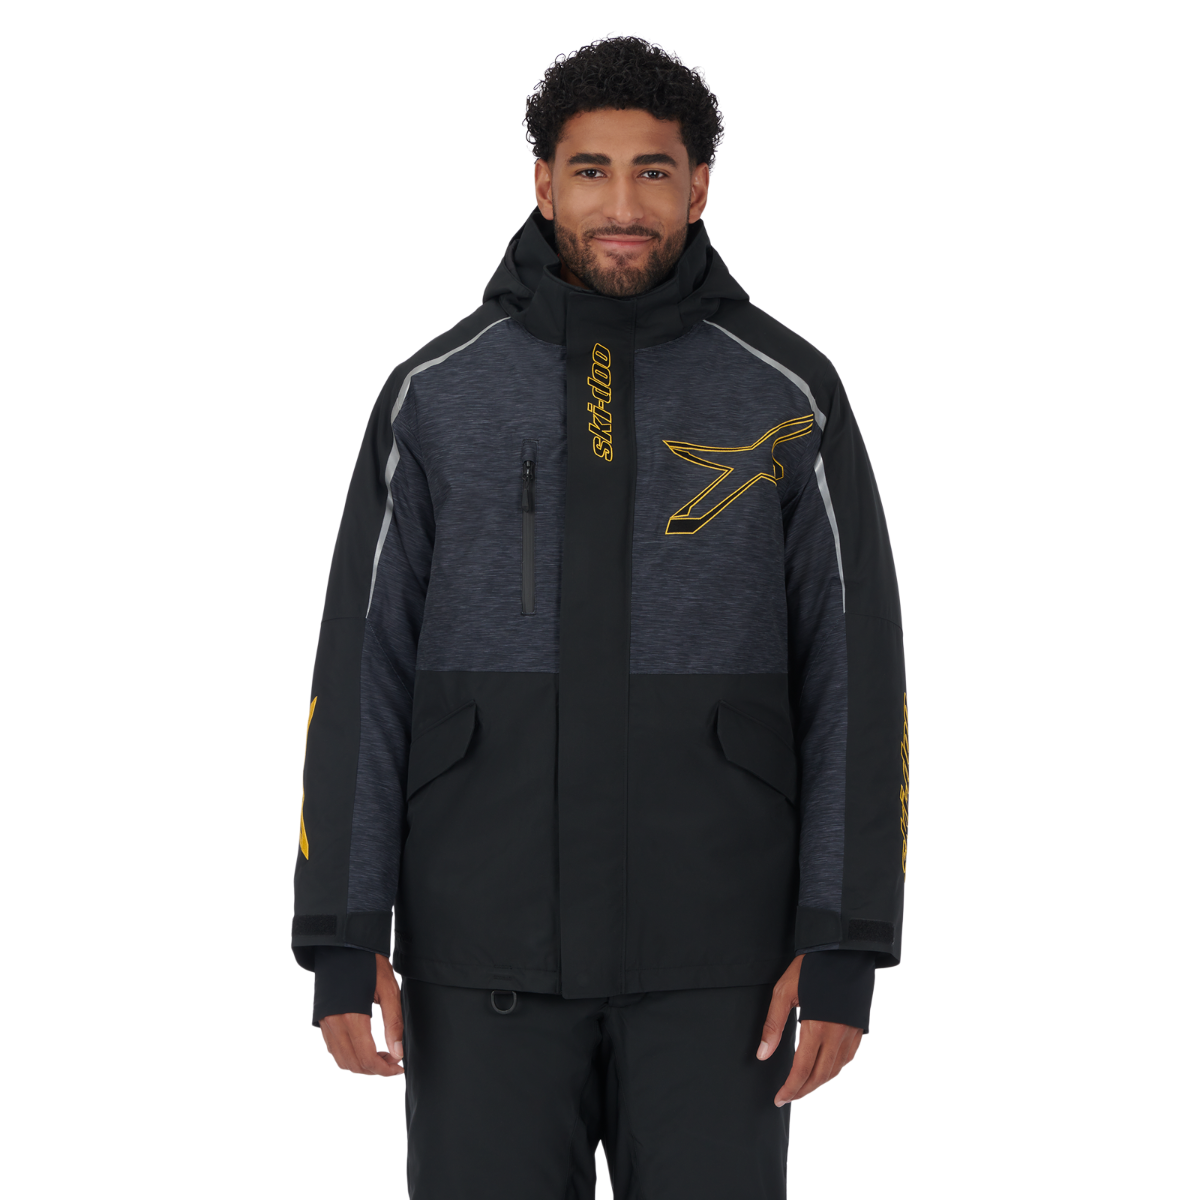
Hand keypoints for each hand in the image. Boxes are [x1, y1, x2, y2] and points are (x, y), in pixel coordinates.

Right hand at [318, 953, 404, 1076]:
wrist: (344, 945)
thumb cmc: (369, 964)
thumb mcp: (389, 990)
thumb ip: (394, 1023)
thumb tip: (399, 1052)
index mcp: (352, 1017)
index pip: (366, 1058)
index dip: (384, 1068)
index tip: (399, 1067)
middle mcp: (334, 1024)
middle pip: (353, 1064)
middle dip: (375, 1069)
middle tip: (394, 1062)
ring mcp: (326, 1024)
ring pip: (342, 1060)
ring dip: (362, 1065)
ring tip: (382, 1055)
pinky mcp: (323, 1021)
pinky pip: (334, 1049)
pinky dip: (350, 1056)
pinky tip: (366, 1047)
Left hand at [756, 954, 862, 1104]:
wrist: (843, 950)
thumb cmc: (810, 968)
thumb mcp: (784, 992)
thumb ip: (773, 1025)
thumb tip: (762, 1054)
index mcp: (817, 1028)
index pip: (803, 1070)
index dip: (790, 1088)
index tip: (779, 1098)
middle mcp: (837, 1036)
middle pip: (820, 1076)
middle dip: (803, 1090)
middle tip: (788, 1096)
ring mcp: (851, 1034)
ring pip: (835, 1070)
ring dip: (818, 1082)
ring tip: (803, 1086)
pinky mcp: (859, 1029)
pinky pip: (847, 1059)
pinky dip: (834, 1070)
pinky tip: (824, 1069)